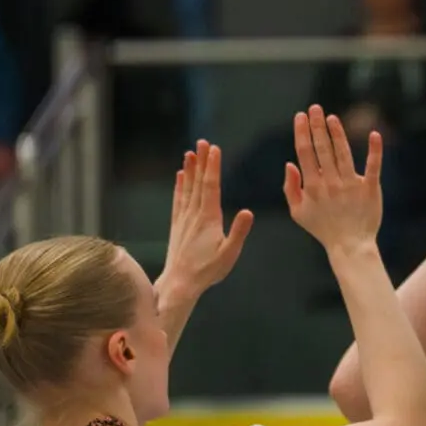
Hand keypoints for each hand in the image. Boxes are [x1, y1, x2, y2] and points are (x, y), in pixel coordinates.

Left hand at [162, 139, 254, 295]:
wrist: (180, 282)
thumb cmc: (208, 270)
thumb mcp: (230, 253)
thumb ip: (239, 232)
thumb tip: (248, 211)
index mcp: (208, 219)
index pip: (211, 186)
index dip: (213, 167)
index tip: (215, 149)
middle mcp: (194, 214)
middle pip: (198, 182)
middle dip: (201, 161)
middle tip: (202, 142)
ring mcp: (183, 218)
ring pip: (187, 188)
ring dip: (190, 169)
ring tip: (190, 153)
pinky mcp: (177, 225)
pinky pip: (178, 199)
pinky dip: (180, 186)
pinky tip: (180, 177)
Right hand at [282, 105, 384, 250]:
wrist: (350, 245)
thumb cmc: (322, 228)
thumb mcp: (298, 212)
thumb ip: (290, 187)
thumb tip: (289, 163)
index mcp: (312, 186)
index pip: (305, 153)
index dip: (302, 133)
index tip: (300, 116)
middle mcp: (331, 183)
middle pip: (322, 149)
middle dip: (317, 126)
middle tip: (315, 108)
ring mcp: (351, 185)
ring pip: (343, 154)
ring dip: (337, 133)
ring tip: (332, 118)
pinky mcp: (370, 189)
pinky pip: (373, 166)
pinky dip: (374, 150)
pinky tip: (374, 134)